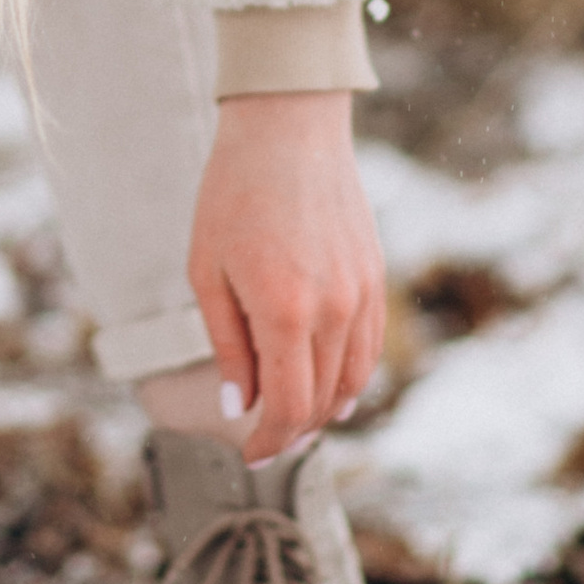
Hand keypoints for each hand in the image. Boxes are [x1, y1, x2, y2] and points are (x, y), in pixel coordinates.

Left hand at [187, 90, 385, 464]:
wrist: (288, 128)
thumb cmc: (233, 195)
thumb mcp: (207, 271)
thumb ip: (228, 345)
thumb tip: (240, 405)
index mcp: (285, 312)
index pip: (287, 406)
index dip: (269, 441)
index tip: (249, 455)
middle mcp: (334, 310)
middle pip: (321, 401)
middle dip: (291, 430)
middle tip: (264, 441)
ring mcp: (362, 294)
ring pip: (352, 380)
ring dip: (324, 409)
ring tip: (294, 418)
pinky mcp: (376, 277)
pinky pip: (369, 347)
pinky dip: (350, 377)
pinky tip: (329, 383)